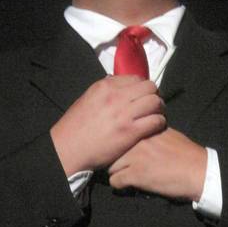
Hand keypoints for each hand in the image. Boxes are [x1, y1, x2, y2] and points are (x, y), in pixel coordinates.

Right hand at [50, 75, 165, 174]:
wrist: (68, 148)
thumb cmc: (75, 127)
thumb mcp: (87, 99)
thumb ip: (104, 91)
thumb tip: (117, 83)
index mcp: (105, 86)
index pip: (136, 78)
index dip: (142, 88)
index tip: (142, 97)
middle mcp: (116, 96)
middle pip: (150, 87)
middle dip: (154, 95)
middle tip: (153, 106)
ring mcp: (124, 113)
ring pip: (155, 102)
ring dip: (159, 109)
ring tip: (156, 116)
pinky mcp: (130, 131)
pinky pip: (156, 120)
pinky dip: (159, 123)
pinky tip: (155, 128)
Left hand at [108, 127, 206, 200]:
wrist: (199, 172)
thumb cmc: (188, 155)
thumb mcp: (168, 135)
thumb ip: (151, 132)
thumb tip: (141, 134)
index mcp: (145, 129)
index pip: (121, 135)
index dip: (120, 146)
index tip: (122, 153)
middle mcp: (137, 141)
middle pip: (112, 151)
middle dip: (116, 160)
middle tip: (123, 168)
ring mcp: (135, 158)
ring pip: (110, 166)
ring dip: (117, 173)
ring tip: (126, 177)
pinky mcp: (136, 175)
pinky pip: (115, 181)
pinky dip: (121, 186)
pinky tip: (130, 185)